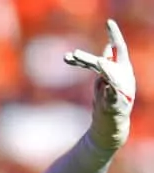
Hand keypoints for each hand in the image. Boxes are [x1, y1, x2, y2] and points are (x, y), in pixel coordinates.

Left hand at [64, 19, 135, 149]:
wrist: (110, 126)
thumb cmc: (107, 103)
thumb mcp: (105, 81)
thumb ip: (104, 65)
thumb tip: (105, 51)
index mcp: (120, 70)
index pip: (118, 48)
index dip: (114, 34)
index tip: (109, 22)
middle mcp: (123, 78)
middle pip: (105, 64)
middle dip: (88, 60)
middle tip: (72, 55)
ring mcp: (121, 92)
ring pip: (112, 79)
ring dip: (105, 71)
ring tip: (100, 64)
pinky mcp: (117, 106)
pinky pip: (115, 97)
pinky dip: (111, 92)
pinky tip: (108, 87)